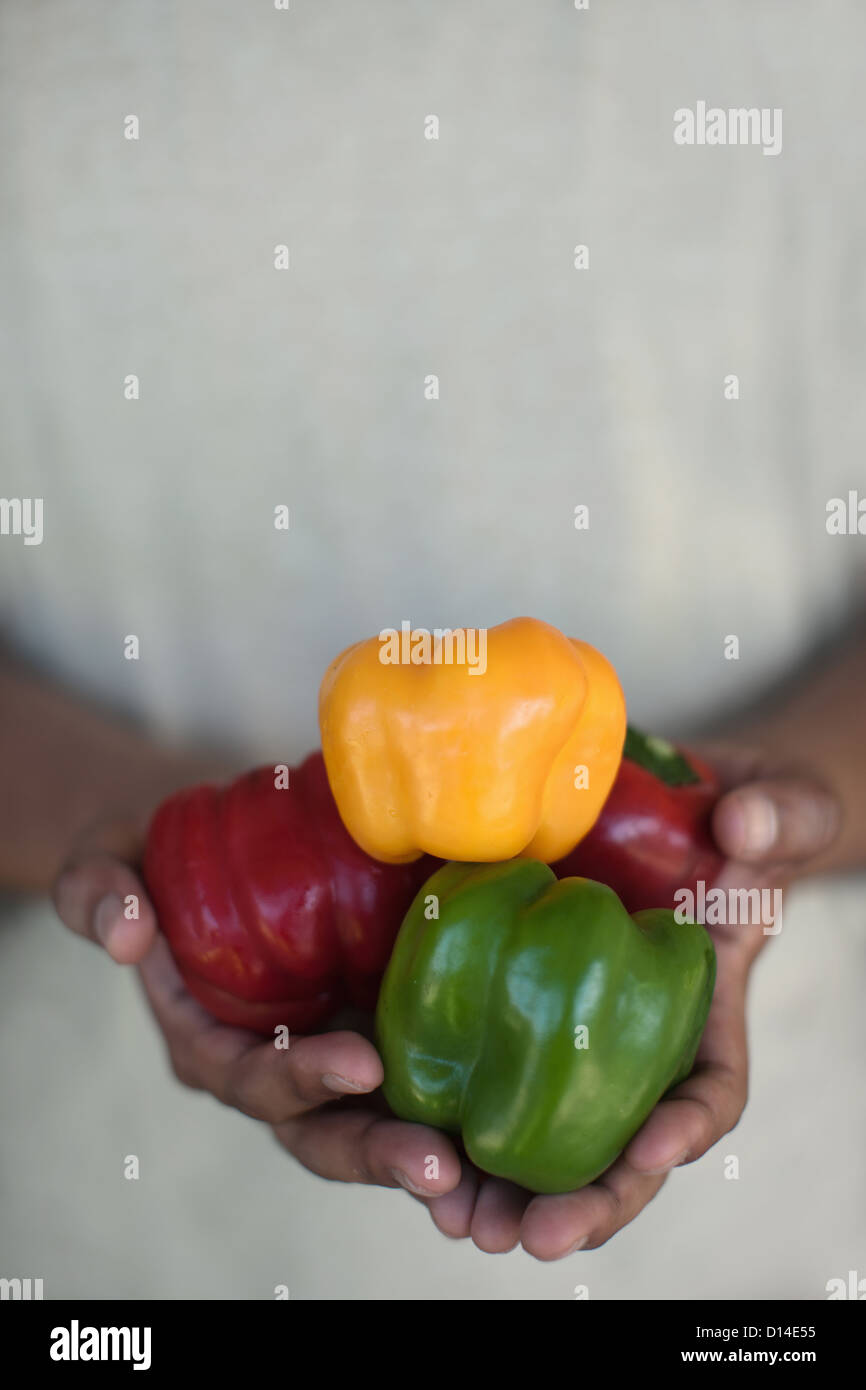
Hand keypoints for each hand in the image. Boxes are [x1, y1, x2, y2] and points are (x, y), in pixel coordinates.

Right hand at [52, 817, 463, 1201]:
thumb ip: (97, 890)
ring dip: (430, 1156)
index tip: (360, 1063)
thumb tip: (127, 933)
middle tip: (438, 1167)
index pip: (254, 1081)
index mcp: (214, 1045)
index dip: (302, 1080)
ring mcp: (336, 1057)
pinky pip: (426, 1081)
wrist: (220, 850)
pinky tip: (525, 1117)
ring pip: (383, 1125)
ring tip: (484, 1175)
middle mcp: (278, 1070)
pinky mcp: (387, 1032)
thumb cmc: (159, 859)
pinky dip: (467, 1106)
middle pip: (326, 1131)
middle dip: (377, 1154)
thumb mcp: (109, 859)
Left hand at [412, 738, 840, 1258]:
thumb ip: (773, 824)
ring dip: (507, 1192)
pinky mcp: (511, 1015)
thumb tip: (746, 827)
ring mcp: (574, 1043)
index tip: (654, 1148)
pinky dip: (452, 1123)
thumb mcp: (772, 818)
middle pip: (619, 1151)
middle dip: (584, 1203)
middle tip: (534, 1236)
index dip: (686, 1128)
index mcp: (707, 1028)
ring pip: (547, 1140)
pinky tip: (413, 1148)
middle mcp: (639, 1054)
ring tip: (461, 1221)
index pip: (707, 1096)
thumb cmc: (728, 832)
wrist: (663, 820)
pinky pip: (483, 1076)